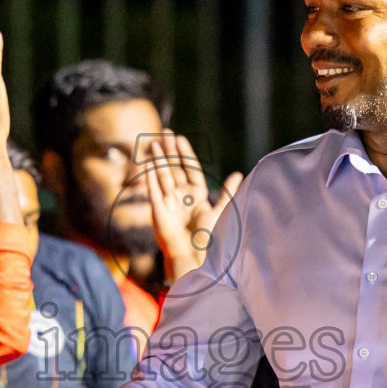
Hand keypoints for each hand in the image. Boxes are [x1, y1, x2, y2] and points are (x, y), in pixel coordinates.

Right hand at [143, 135, 241, 282]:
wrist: (192, 255)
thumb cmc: (208, 236)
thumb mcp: (221, 210)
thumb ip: (227, 192)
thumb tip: (238, 173)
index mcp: (196, 194)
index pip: (189, 169)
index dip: (184, 153)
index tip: (180, 138)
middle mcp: (181, 196)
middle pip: (174, 168)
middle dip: (169, 150)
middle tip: (164, 132)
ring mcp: (168, 201)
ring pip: (162, 175)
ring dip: (158, 159)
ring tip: (154, 143)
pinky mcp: (158, 209)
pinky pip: (153, 188)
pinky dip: (151, 176)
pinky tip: (148, 162)